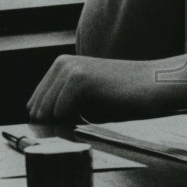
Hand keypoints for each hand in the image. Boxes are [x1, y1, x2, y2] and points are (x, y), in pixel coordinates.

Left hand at [27, 54, 186, 122]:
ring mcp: (70, 68)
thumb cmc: (122, 95)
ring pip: (45, 110)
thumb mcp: (87, 96)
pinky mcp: (79, 78)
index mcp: (61, 65)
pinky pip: (59, 111)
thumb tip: (39, 124)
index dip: (49, 120)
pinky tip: (94, 111)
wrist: (152, 84)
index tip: (72, 123)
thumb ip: (62, 103)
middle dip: (53, 122)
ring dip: (65, 121)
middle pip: (36, 108)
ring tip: (90, 114)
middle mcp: (62, 63)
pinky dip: (73, 118)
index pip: (35, 103)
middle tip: (83, 121)